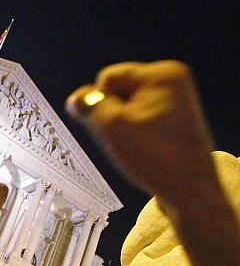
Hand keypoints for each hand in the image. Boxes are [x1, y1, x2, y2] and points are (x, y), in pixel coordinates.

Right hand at [66, 60, 215, 206]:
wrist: (189, 191)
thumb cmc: (159, 159)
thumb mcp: (113, 127)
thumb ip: (89, 106)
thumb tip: (76, 99)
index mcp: (164, 74)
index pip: (108, 77)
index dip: (102, 104)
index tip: (119, 127)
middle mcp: (172, 80)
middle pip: (116, 89)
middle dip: (112, 113)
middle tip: (128, 138)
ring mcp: (174, 99)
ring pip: (123, 104)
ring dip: (120, 124)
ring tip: (137, 144)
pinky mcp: (170, 116)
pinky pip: (136, 116)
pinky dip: (131, 131)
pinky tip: (142, 146)